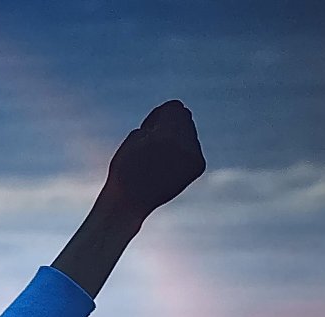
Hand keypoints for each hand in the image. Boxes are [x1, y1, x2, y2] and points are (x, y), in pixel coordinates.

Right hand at [102, 100, 205, 217]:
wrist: (129, 202)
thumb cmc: (126, 167)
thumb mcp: (137, 135)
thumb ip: (160, 120)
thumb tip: (185, 112)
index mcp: (166, 134)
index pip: (175, 106)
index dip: (159, 115)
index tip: (149, 130)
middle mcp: (184, 144)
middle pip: (186, 117)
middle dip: (170, 126)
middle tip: (153, 147)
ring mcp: (194, 156)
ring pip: (191, 133)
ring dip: (177, 140)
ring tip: (159, 160)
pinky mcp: (198, 166)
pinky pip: (195, 148)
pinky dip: (183, 153)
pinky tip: (169, 167)